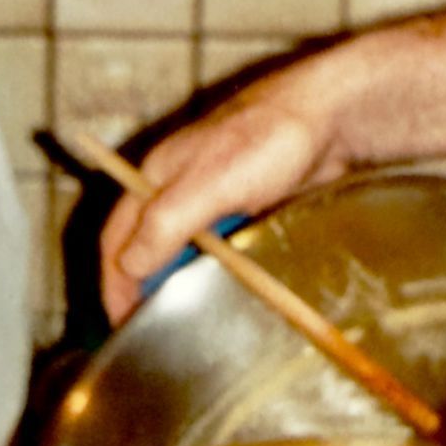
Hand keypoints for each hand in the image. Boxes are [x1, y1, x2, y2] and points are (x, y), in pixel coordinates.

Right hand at [99, 63, 346, 320]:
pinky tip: (229, 288)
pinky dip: (217, 269)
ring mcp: (212, 198)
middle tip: (155, 328)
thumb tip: (128, 267)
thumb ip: (165, 224)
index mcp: (155, 178)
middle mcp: (177, 188)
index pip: (117, 239)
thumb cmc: (268, 138)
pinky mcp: (245, 207)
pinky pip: (220, 246)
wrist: (330, 117)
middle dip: (143, 286)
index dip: (114, 282)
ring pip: (184, 249)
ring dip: (182, 280)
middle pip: (145, 246)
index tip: (123, 324)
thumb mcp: (209, 184)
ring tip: (190, 317)